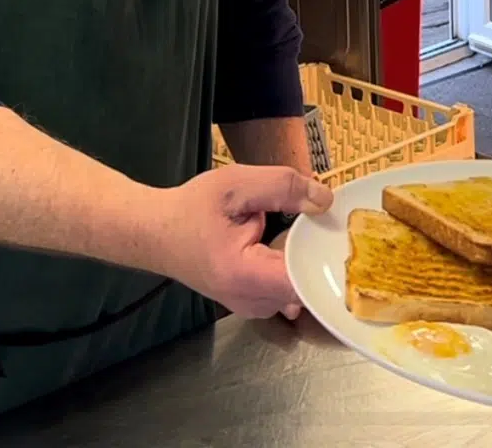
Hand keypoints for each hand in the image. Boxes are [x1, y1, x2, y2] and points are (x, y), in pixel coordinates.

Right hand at [157, 165, 331, 320]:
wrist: (156, 232)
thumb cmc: (191, 208)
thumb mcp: (235, 184)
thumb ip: (281, 187)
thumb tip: (325, 199)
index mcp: (246, 276)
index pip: (305, 281)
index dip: (325, 256)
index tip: (334, 231)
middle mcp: (252, 302)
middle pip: (308, 285)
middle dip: (315, 252)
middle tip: (318, 220)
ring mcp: (253, 308)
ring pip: (299, 288)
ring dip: (303, 259)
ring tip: (296, 229)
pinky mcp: (252, 303)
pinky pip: (286, 288)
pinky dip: (290, 265)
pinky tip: (280, 241)